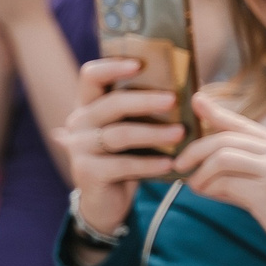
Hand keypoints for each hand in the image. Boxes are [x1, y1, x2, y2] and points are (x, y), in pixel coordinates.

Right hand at [55, 56, 184, 234]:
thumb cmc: (127, 158)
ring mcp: (79, 148)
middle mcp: (79, 123)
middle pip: (110, 104)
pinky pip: (121, 165)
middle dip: (144, 100)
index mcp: (89, 105)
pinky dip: (148, 164)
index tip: (140, 63)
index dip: (112, 66)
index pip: (91, 76)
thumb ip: (146, 111)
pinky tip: (170, 164)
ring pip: (118, 134)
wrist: (108, 201)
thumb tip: (186, 88)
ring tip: (181, 134)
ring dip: (153, 133)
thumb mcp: (133, 130)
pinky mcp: (86, 172)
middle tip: (173, 100)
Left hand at [178, 93, 265, 265]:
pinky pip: (225, 183)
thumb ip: (244, 163)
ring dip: (200, 173)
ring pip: (221, 158)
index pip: (241, 122)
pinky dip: (210, 189)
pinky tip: (208, 195)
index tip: (194, 101)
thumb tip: (200, 159)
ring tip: (196, 186)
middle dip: (194, 151)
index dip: (215, 111)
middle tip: (179, 165)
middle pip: (224, 139)